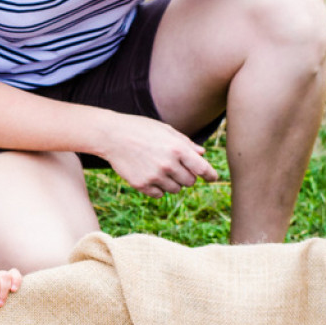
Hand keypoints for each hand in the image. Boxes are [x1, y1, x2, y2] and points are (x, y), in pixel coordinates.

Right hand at [101, 114, 217, 197]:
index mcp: (178, 149)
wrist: (112, 136)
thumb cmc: (141, 129)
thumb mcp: (166, 130)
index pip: (202, 169)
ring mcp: (154, 176)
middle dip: (187, 176)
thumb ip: (186, 143)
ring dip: (173, 183)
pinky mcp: (141, 185)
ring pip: (175, 189)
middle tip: (177, 168)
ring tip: (161, 170)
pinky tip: (151, 176)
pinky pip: (159, 194)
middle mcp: (168, 164)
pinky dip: (158, 188)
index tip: (212, 178)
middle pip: (190, 182)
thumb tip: (202, 154)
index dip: (210, 175)